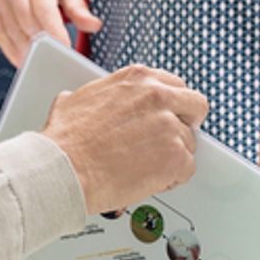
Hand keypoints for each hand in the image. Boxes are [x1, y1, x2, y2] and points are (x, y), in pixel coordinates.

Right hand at [0, 0, 99, 64]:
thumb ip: (78, 4)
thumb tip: (94, 27)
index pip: (43, 7)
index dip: (54, 30)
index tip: (66, 49)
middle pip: (26, 20)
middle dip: (42, 43)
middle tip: (59, 60)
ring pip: (11, 29)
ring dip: (27, 50)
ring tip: (44, 63)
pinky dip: (12, 49)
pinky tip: (25, 59)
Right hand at [41, 65, 207, 215]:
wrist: (63, 168)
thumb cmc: (64, 140)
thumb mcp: (76, 99)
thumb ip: (100, 94)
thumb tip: (94, 99)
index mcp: (137, 79)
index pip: (174, 85)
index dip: (172, 105)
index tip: (167, 116)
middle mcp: (158, 96)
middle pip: (196, 106)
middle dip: (187, 123)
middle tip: (170, 140)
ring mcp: (169, 126)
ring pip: (189, 142)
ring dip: (172, 155)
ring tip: (146, 166)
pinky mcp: (176, 156)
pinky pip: (187, 169)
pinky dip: (172, 178)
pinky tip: (150, 180)